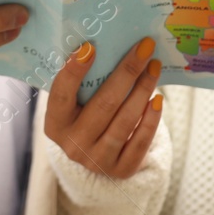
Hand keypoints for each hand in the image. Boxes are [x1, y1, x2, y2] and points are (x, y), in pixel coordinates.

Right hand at [43, 37, 163, 178]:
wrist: (94, 157)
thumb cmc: (83, 116)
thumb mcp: (73, 103)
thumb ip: (81, 81)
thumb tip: (101, 44)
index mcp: (55, 124)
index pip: (62, 94)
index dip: (74, 71)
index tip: (91, 46)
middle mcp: (73, 145)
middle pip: (103, 104)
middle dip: (127, 72)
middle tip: (144, 47)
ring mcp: (97, 160)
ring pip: (125, 122)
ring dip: (143, 90)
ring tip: (154, 67)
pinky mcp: (121, 170)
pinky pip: (140, 142)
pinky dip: (151, 119)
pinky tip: (158, 99)